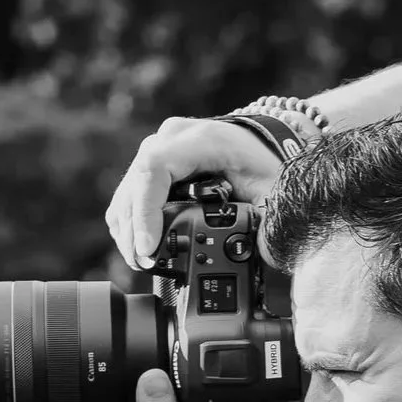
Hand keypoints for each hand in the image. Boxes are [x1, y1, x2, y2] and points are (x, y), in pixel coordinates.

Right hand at [105, 116, 283, 269]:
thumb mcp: (274, 190)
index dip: (146, 209)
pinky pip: (130, 193)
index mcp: (203, 140)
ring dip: (128, 229)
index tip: (149, 247)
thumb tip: (258, 253)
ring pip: (127, 190)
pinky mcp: (153, 164)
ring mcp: (160, 148)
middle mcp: (174, 138)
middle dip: (134, 229)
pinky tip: (142, 246)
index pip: (156, 167)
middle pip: (136, 182)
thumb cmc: (266, 165)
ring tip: (142, 261)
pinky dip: (131, 222)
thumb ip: (266, 217)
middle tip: (143, 263)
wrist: (260, 145)